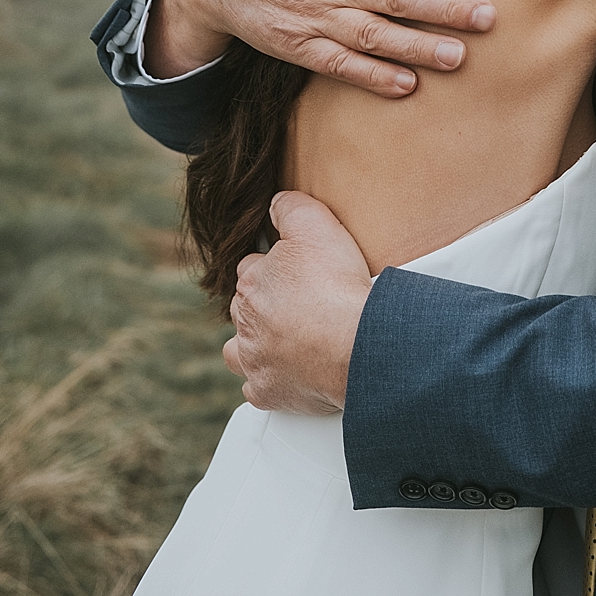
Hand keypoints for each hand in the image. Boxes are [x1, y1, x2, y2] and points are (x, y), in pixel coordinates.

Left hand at [223, 191, 371, 413]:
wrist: (356, 344)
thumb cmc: (336, 286)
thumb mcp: (315, 224)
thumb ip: (290, 207)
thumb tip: (275, 203)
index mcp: (253, 283)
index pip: (251, 267)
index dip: (273, 266)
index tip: (293, 270)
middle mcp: (247, 323)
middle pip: (244, 308)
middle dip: (262, 304)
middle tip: (294, 303)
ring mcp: (255, 360)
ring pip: (239, 350)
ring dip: (253, 343)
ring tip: (280, 339)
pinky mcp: (269, 392)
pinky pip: (257, 389)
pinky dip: (269, 381)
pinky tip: (287, 374)